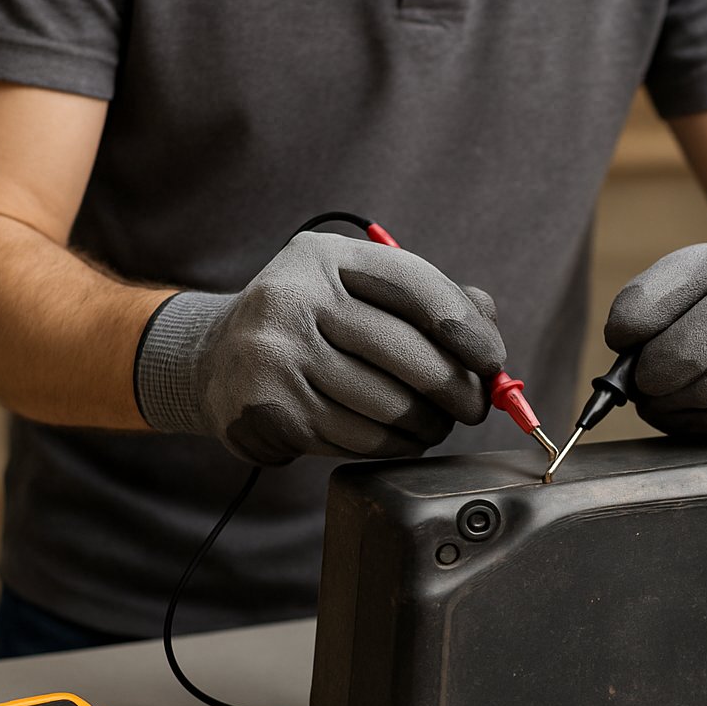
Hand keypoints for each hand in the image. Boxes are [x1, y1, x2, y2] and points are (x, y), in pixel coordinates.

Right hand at [135, 232, 505, 464]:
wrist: (214, 363)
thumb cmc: (309, 326)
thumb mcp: (354, 291)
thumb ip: (422, 299)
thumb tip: (487, 327)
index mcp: (324, 258)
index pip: (413, 285)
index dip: (465, 326)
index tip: (493, 360)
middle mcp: (293, 299)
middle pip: (406, 352)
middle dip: (454, 388)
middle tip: (471, 408)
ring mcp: (275, 356)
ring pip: (386, 405)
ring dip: (425, 425)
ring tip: (433, 425)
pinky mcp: (270, 410)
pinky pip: (356, 440)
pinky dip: (390, 447)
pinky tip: (397, 440)